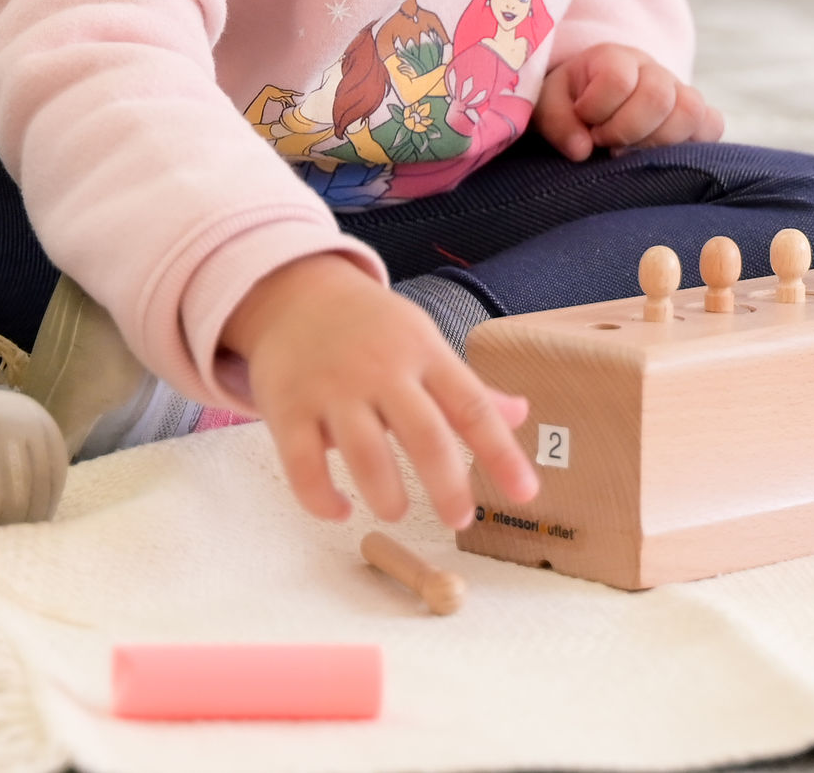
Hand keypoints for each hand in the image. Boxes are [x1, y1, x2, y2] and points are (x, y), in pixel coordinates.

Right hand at [222, 255, 536, 527]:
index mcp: (423, 352)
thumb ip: (466, 386)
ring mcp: (332, 388)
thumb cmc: (370, 328)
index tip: (525, 493)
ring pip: (364, 453)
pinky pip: (304, 465)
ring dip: (386, 494)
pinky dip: (322, 498)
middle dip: (447, 485)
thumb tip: (521, 413)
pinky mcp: (288, 407)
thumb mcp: (422, 342)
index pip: (472, 405)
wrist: (293, 293)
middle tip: (459, 520)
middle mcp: (380, 369)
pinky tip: (339, 509)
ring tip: (396, 511)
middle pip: (424, 433)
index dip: (502, 452)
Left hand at [531, 44, 724, 162]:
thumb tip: (582, 151)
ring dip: (658, 141)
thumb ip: (557, 122)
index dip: (597, 110)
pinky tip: (658, 154)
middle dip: (627, 130)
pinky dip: (691, 145)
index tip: (585, 123)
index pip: (618, 79)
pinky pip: (713, 126)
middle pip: (659, 96)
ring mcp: (679, 91)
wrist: (593, 99)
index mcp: (614, 57)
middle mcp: (652, 70)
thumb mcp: (549, 104)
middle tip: (606, 143)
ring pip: (692, 111)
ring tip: (632, 151)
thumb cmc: (570, 102)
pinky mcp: (697, 117)